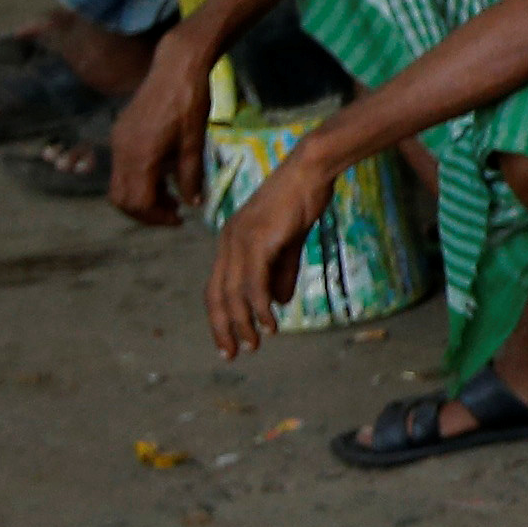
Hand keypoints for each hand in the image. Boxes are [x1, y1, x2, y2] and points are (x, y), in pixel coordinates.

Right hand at [106, 53, 207, 227]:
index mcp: (141, 156)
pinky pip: (121, 168)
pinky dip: (138, 180)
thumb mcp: (195, 143)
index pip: (138, 202)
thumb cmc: (190, 104)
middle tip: (173, 213)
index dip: (157, 217)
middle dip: (145, 212)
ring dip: (141, 197)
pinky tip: (161, 176)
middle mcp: (122, 151)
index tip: (179, 220)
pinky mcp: (120, 134)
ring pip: (118, 185)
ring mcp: (118, 142)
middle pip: (121, 199)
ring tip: (170, 197)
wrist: (176, 68)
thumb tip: (192, 204)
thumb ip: (190, 176)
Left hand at [206, 157, 319, 356]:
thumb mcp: (290, 242)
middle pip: (217, 295)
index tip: (229, 342)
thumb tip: (278, 303)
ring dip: (242, 324)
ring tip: (254, 345)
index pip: (217, 288)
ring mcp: (239, 241)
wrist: (310, 171)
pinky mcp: (257, 241)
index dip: (221, 317)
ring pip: (233, 294)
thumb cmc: (301, 200)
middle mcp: (227, 243)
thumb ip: (282, 272)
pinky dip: (259, 308)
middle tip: (232, 354)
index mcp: (231, 242)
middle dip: (223, 328)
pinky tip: (270, 324)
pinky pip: (253, 283)